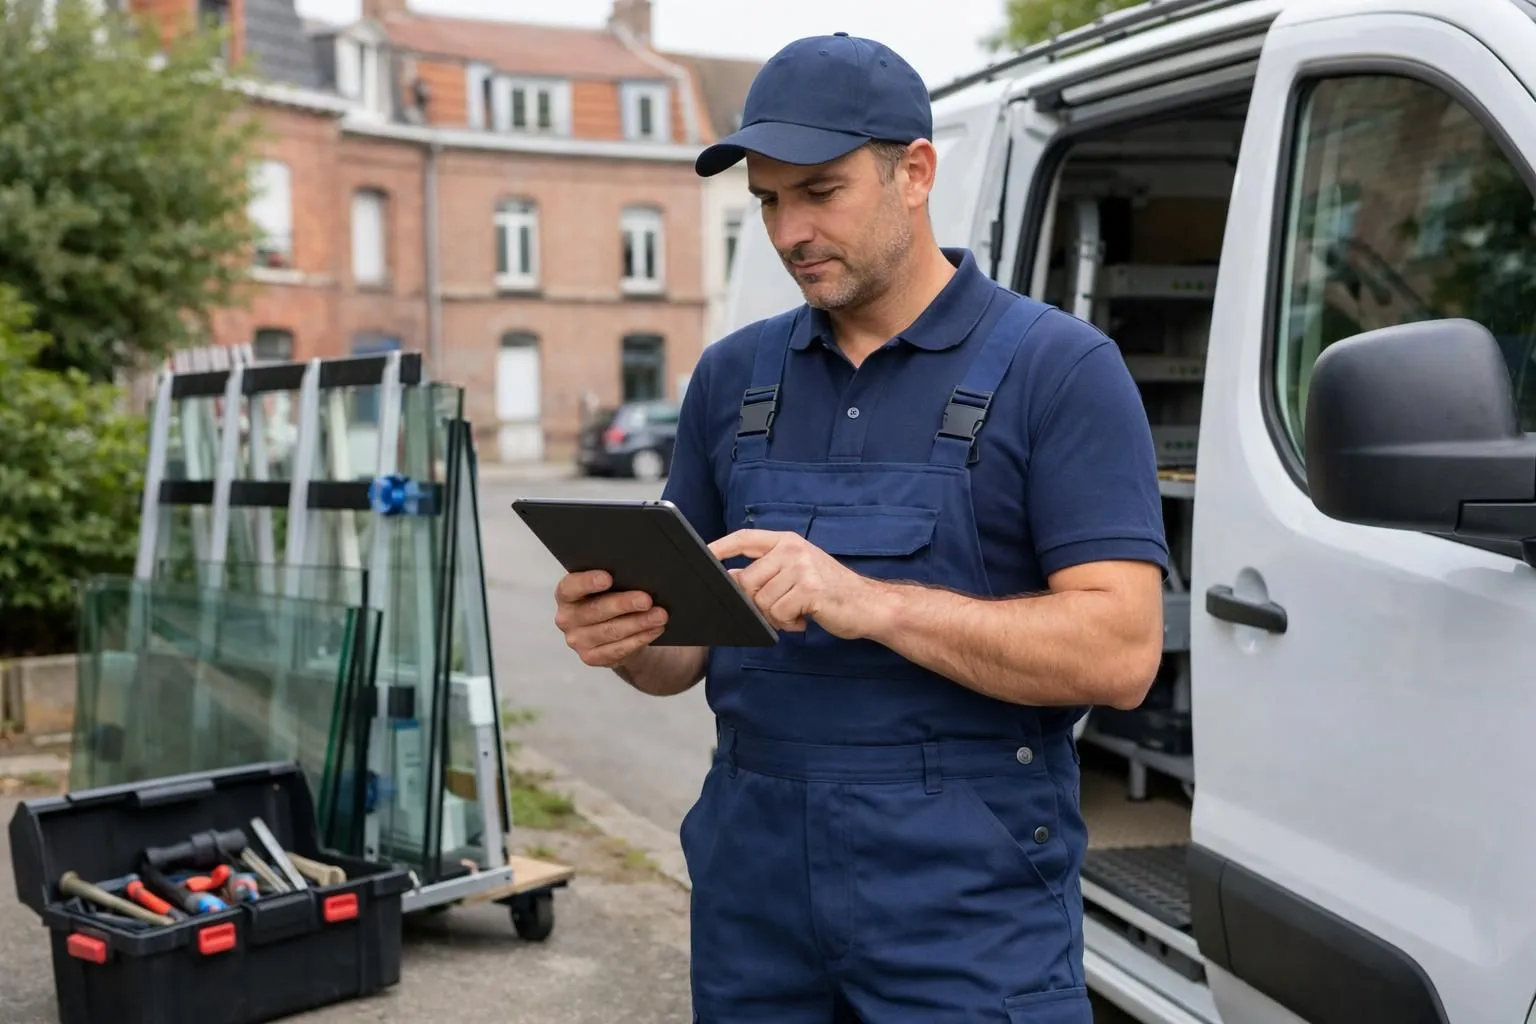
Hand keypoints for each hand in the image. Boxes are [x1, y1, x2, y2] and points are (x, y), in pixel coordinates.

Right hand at [553, 570, 667, 667]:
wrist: (614, 633)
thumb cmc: (610, 601)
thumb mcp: (609, 588)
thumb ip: (615, 581)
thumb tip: (638, 577)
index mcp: (567, 595)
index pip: (571, 587)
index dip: (587, 582)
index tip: (608, 578)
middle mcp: (567, 618)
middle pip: (595, 610)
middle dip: (624, 604)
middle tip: (646, 600)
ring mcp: (577, 640)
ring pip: (610, 631)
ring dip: (638, 623)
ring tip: (659, 615)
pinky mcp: (591, 657)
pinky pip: (618, 649)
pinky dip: (639, 638)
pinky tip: (654, 630)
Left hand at [708, 529, 876, 638]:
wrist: (868, 605)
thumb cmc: (830, 591)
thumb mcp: (796, 573)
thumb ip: (765, 572)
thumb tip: (730, 576)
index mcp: (787, 541)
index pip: (745, 539)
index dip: (721, 547)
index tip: (702, 554)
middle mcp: (793, 550)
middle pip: (747, 581)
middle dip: (757, 603)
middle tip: (782, 608)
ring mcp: (802, 568)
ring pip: (761, 601)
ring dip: (776, 615)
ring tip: (798, 611)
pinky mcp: (809, 589)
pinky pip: (779, 613)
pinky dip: (789, 622)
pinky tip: (806, 617)